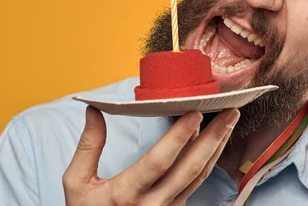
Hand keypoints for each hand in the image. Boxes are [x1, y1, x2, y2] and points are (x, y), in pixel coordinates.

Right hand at [63, 106, 239, 205]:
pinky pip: (197, 184)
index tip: (195, 112)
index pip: (159, 162)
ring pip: (199, 177)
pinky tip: (215, 142)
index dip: (179, 137)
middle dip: (213, 138)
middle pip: (190, 169)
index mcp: (125, 194)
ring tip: (230, 121)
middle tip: (231, 112)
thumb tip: (94, 111)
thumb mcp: (77, 184)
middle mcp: (152, 205)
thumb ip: (88, 147)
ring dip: (217, 147)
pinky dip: (208, 160)